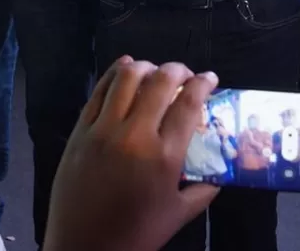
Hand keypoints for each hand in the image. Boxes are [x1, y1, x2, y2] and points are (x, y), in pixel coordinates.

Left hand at [44, 59, 220, 250]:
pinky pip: (99, 92)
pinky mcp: (80, 131)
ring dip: (146, 67)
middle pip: (160, 82)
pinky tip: (125, 70)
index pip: (188, 104)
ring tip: (155, 71)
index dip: (203, 83)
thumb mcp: (178, 214)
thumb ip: (203, 190)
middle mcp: (134, 136)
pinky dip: (115, 74)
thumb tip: (219, 171)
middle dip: (178, 69)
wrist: (84, 249)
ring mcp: (103, 130)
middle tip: (185, 74)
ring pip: (126, 78)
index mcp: (164, 157)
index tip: (210, 78)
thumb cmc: (135, 235)